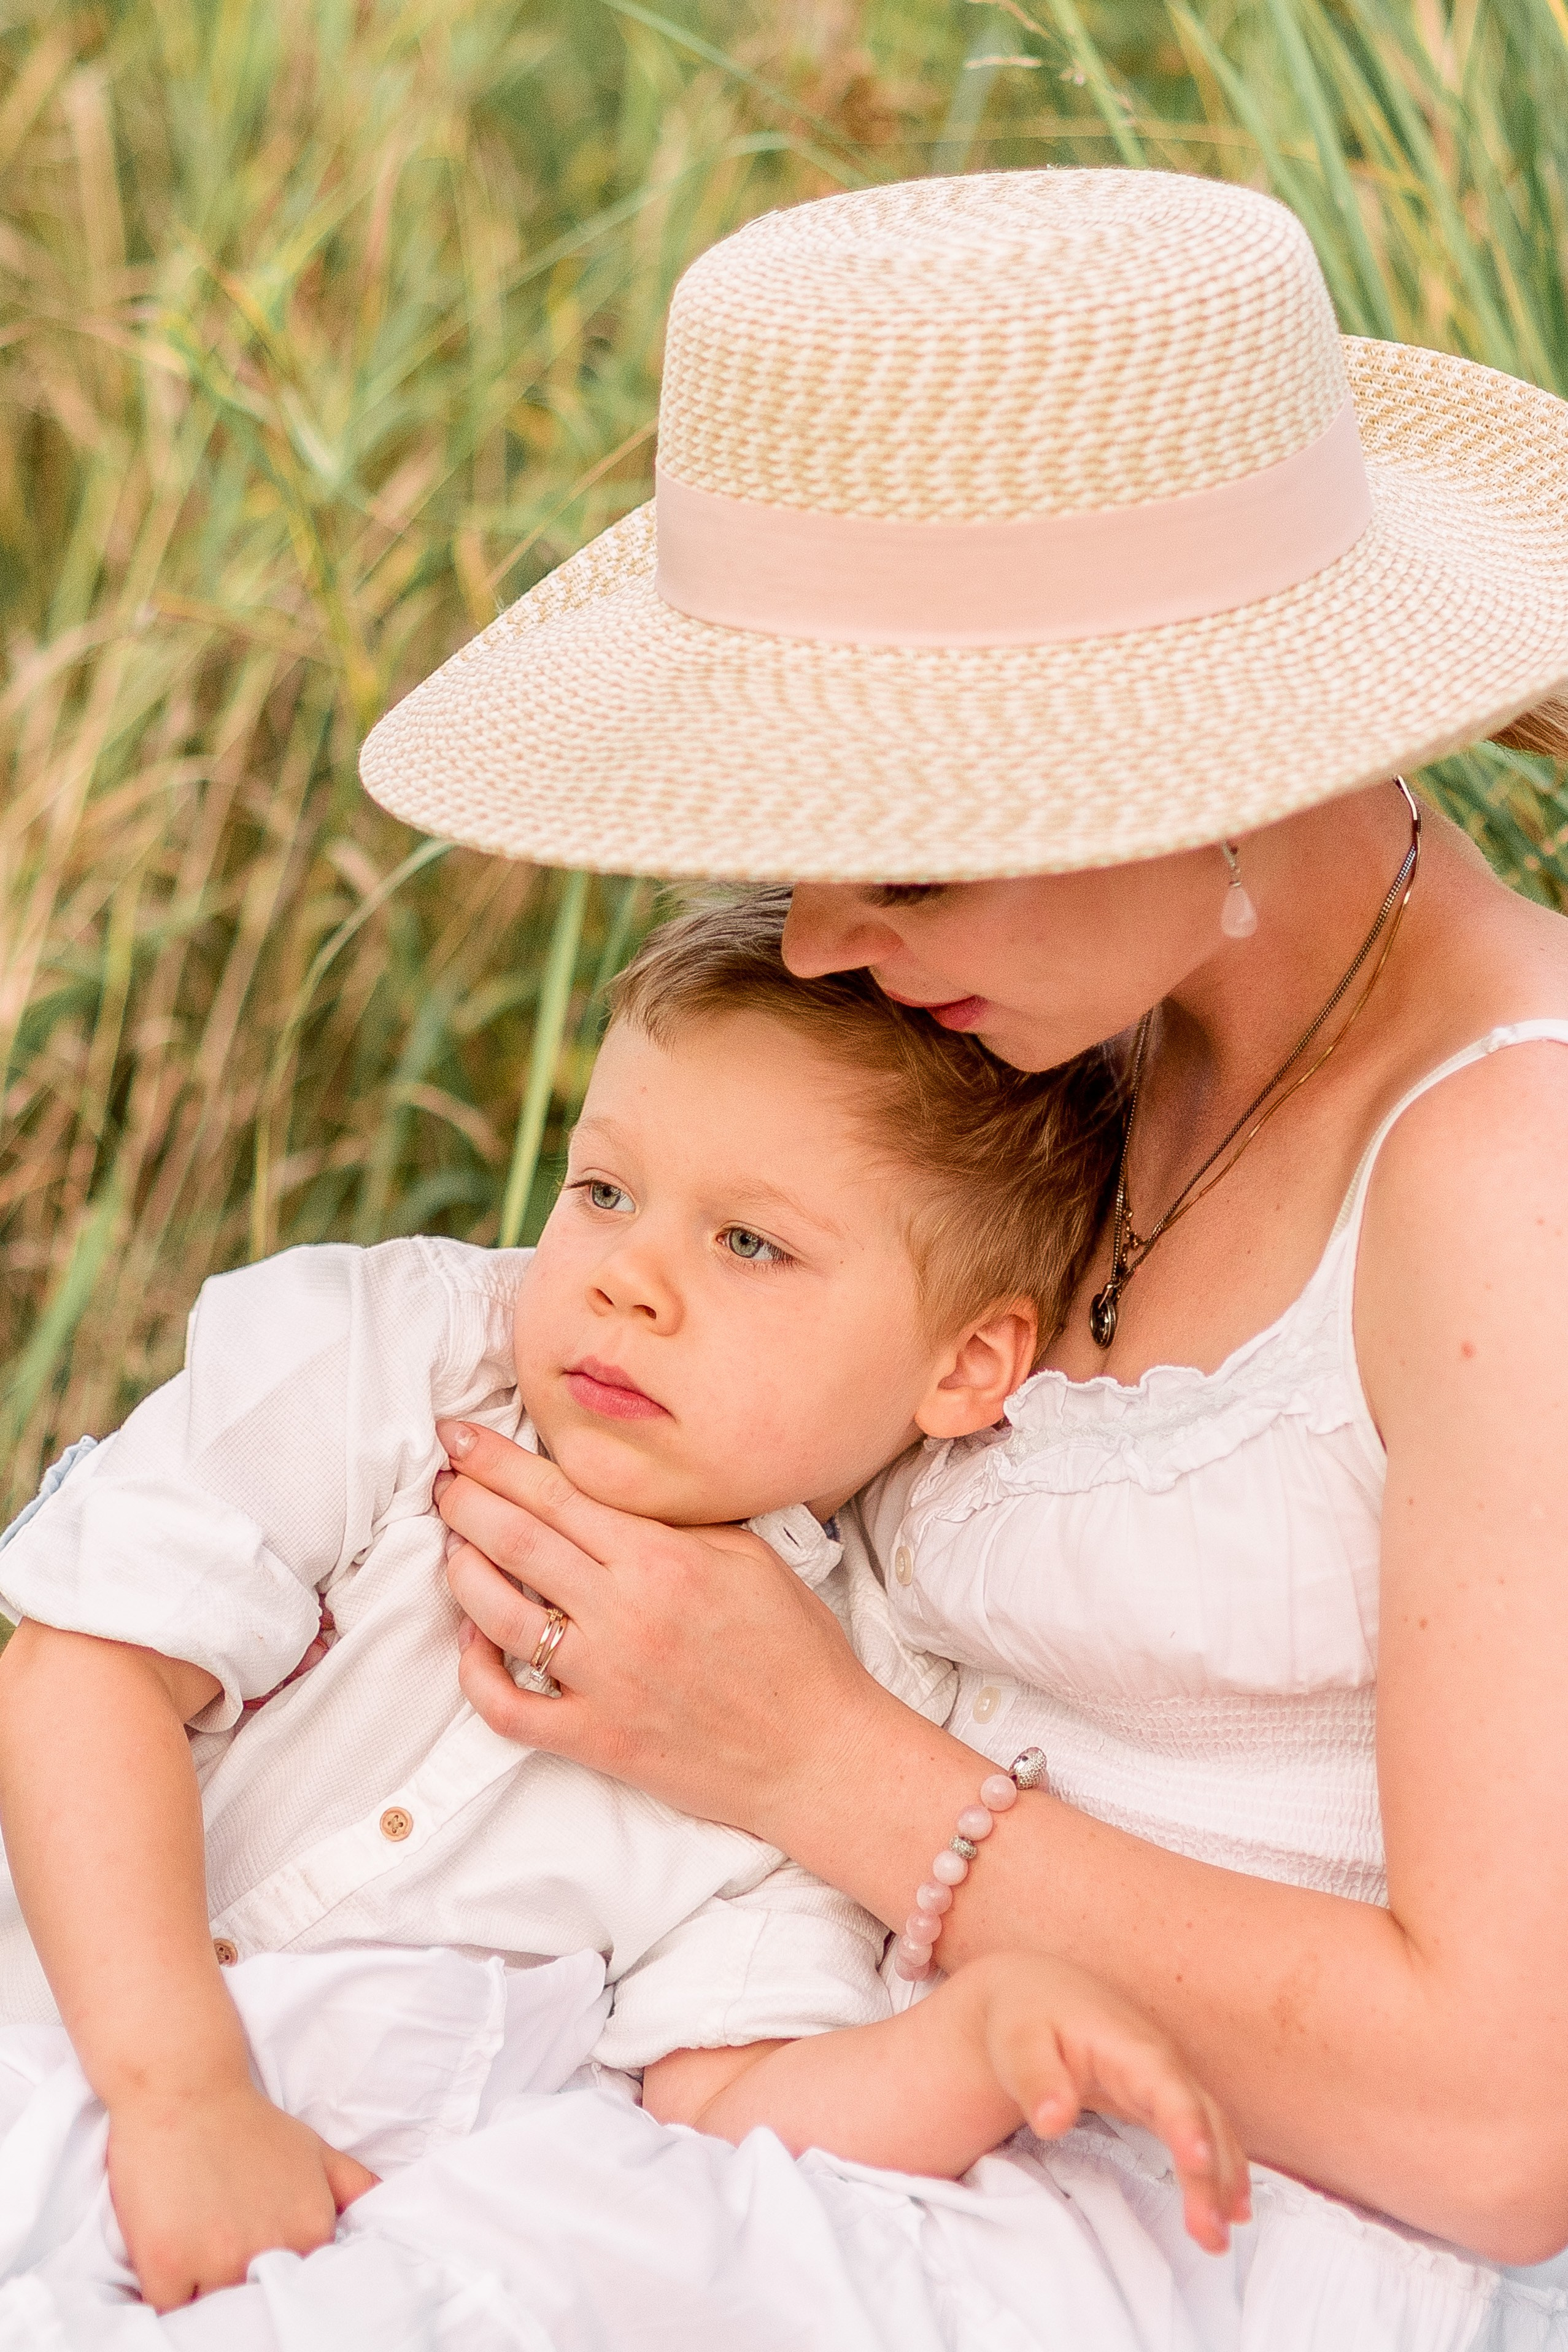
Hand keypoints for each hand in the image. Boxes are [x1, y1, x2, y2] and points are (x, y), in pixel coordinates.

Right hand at [107, 2079, 377, 2309]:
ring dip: (204, 2298)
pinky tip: (168, 2268)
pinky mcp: (166, 2266)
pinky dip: (167, 2297)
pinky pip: (168, 2311)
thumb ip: (353, 2186)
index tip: (261, 2269)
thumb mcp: (314, 2151)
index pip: (299, 2291)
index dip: (277, 2284)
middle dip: (243, 2293)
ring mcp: (217, 2261)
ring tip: (198, 2265)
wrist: (186, 2091)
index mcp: (310, 2230)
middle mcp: (269, 2250)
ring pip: (213, 2315)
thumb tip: (379, 2211)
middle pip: (256, 2307)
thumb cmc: (249, 2125)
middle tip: (227, 2262)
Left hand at [435, 1420, 890, 1833]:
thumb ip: (674, 1524)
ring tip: (452, 1546)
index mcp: (662, 1559)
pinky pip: (508, 1708)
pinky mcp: (595, 1739)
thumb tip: (609, 1496)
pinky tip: (475, 1642)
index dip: (497, 1461)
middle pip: (516, 1541)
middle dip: (466, 1501)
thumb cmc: (795, 1649)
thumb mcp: (748, 1557)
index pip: (557, 1494)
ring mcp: (604, 1681)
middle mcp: (624, 1614)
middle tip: (442, 1479)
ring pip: (498, 1615)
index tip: (459, 1438)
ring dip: (462, 1572)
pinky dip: (477, 1673)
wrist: (818, 1751)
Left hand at [973, 1951, 1250, 2251]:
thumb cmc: (1026, 2017)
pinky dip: (1222, 2168)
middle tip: (1211, 2234)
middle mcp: (1161, 2062)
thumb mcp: (1018, 2043)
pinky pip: (1204, 2132)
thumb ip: (1038, 2080)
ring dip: (1223, 2181)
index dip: (1186, 2124)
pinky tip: (1231, 2207)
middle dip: (1212, 2174)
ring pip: (1211, 2129)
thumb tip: (1054, 2121)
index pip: (1167, 2088)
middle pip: (1199, 2118)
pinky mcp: (1162, 2097)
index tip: (1198, 2163)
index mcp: (1130, 2046)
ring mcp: (1167, 2080)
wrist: (1034, 1992)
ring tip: (1218, 2237)